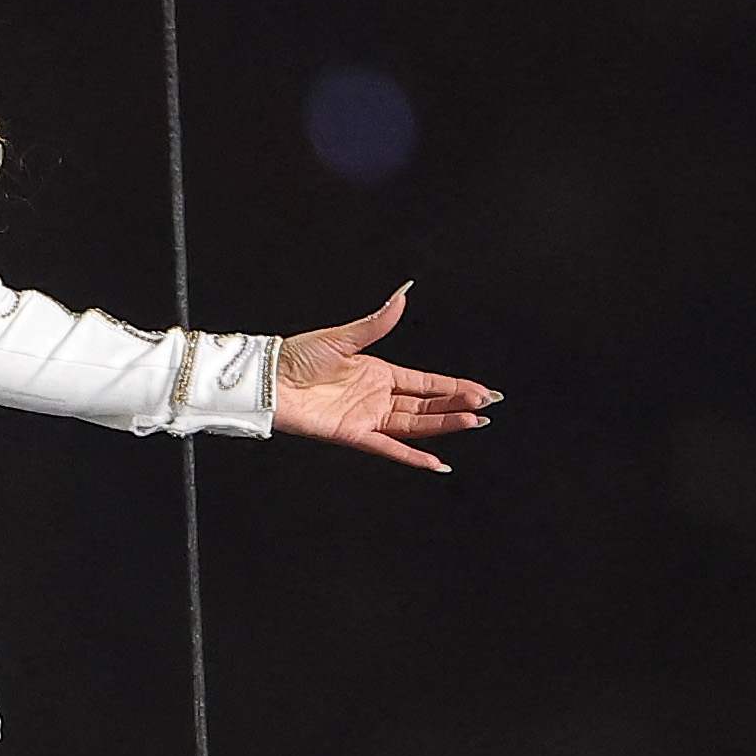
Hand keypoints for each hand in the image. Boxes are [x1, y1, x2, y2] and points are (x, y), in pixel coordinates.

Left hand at [271, 286, 496, 471]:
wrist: (268, 379)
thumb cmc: (298, 356)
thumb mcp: (343, 337)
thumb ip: (378, 322)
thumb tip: (403, 293)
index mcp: (379, 372)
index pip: (427, 382)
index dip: (455, 387)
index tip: (482, 391)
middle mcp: (378, 397)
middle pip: (427, 405)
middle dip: (458, 406)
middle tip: (487, 407)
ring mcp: (368, 418)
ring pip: (415, 425)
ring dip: (444, 425)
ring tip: (474, 422)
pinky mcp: (354, 435)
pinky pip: (389, 448)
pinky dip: (412, 457)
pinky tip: (438, 462)